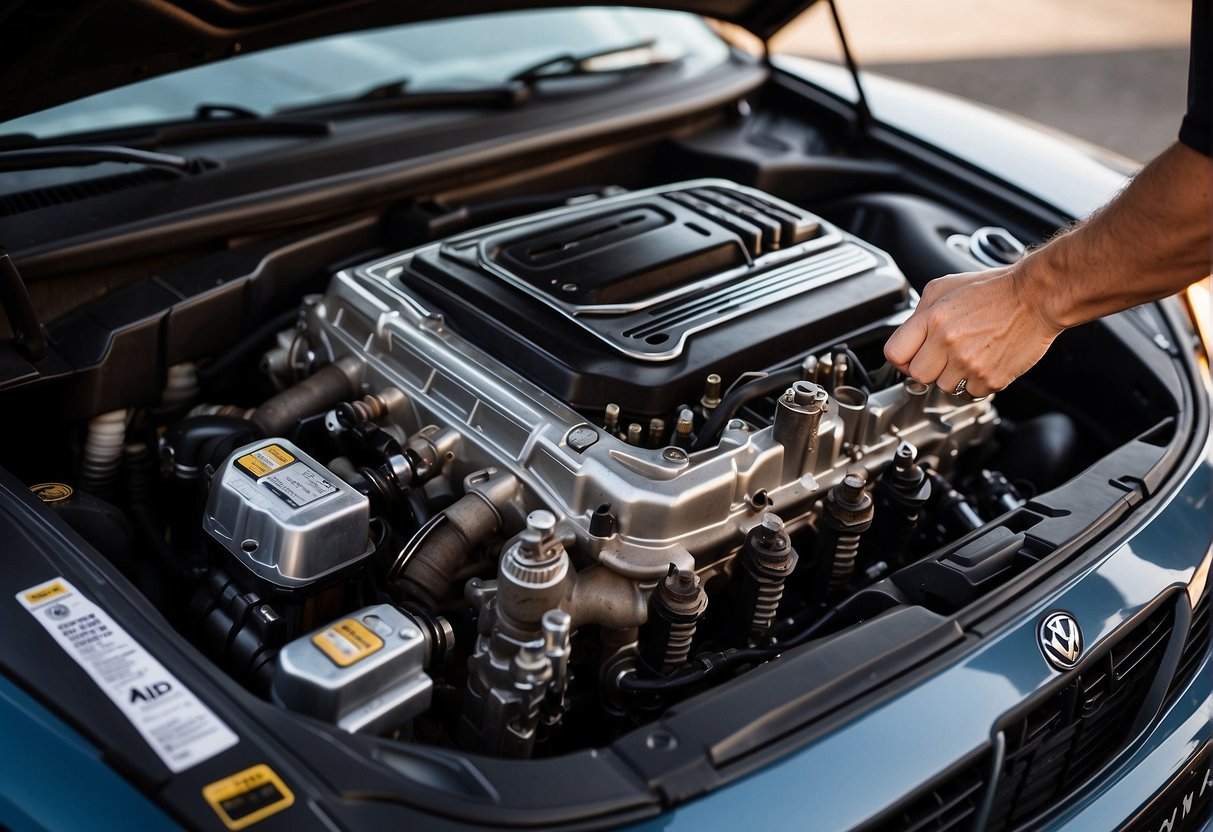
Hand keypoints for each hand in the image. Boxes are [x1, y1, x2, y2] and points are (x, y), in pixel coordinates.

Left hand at [883, 265, 1063, 396]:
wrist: (1036, 297)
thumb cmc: (993, 290)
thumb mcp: (945, 288)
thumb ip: (920, 313)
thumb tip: (908, 336)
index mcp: (932, 319)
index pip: (894, 354)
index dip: (901, 357)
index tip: (910, 356)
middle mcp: (948, 342)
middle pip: (917, 376)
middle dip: (928, 367)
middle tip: (944, 354)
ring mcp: (970, 363)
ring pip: (942, 387)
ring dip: (952, 376)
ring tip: (968, 354)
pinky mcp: (990, 379)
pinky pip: (969, 393)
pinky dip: (975, 382)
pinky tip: (983, 361)